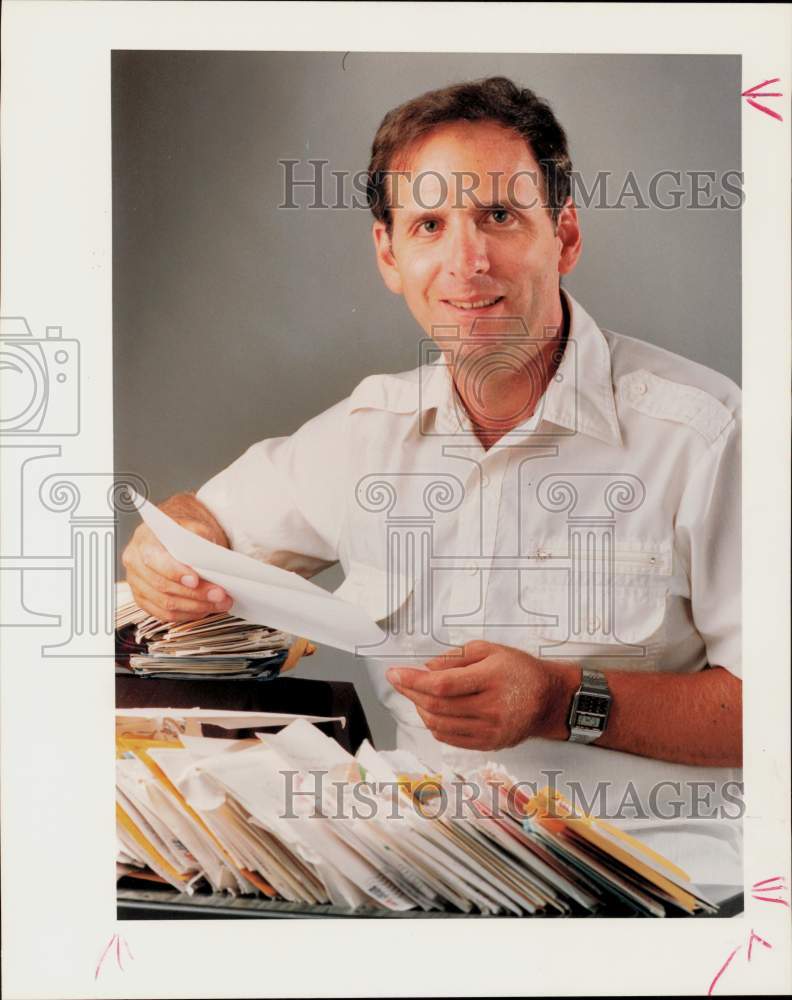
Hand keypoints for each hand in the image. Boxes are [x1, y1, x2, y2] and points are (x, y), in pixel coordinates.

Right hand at [121, 517, 231, 622]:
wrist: (173, 538)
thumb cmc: (181, 532)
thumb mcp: (191, 526)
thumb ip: (198, 538)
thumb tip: (211, 558)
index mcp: (144, 541)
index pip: (154, 560)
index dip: (175, 572)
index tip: (196, 580)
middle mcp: (135, 563)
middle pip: (162, 586)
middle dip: (195, 593)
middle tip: (219, 594)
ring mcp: (137, 584)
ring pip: (165, 604)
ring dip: (195, 607)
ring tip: (218, 603)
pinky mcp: (143, 600)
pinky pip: (164, 615)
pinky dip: (187, 614)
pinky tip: (204, 609)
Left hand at [386, 640, 579, 750]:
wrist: (549, 700)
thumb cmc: (520, 670)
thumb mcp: (491, 650)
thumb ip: (457, 657)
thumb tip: (426, 668)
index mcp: (491, 679)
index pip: (442, 684)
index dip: (413, 680)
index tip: (395, 673)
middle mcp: (491, 708)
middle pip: (437, 706)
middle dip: (410, 693)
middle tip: (399, 681)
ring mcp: (490, 730)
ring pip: (440, 724)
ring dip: (419, 709)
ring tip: (415, 694)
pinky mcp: (488, 744)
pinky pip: (450, 738)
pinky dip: (434, 725)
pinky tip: (430, 711)